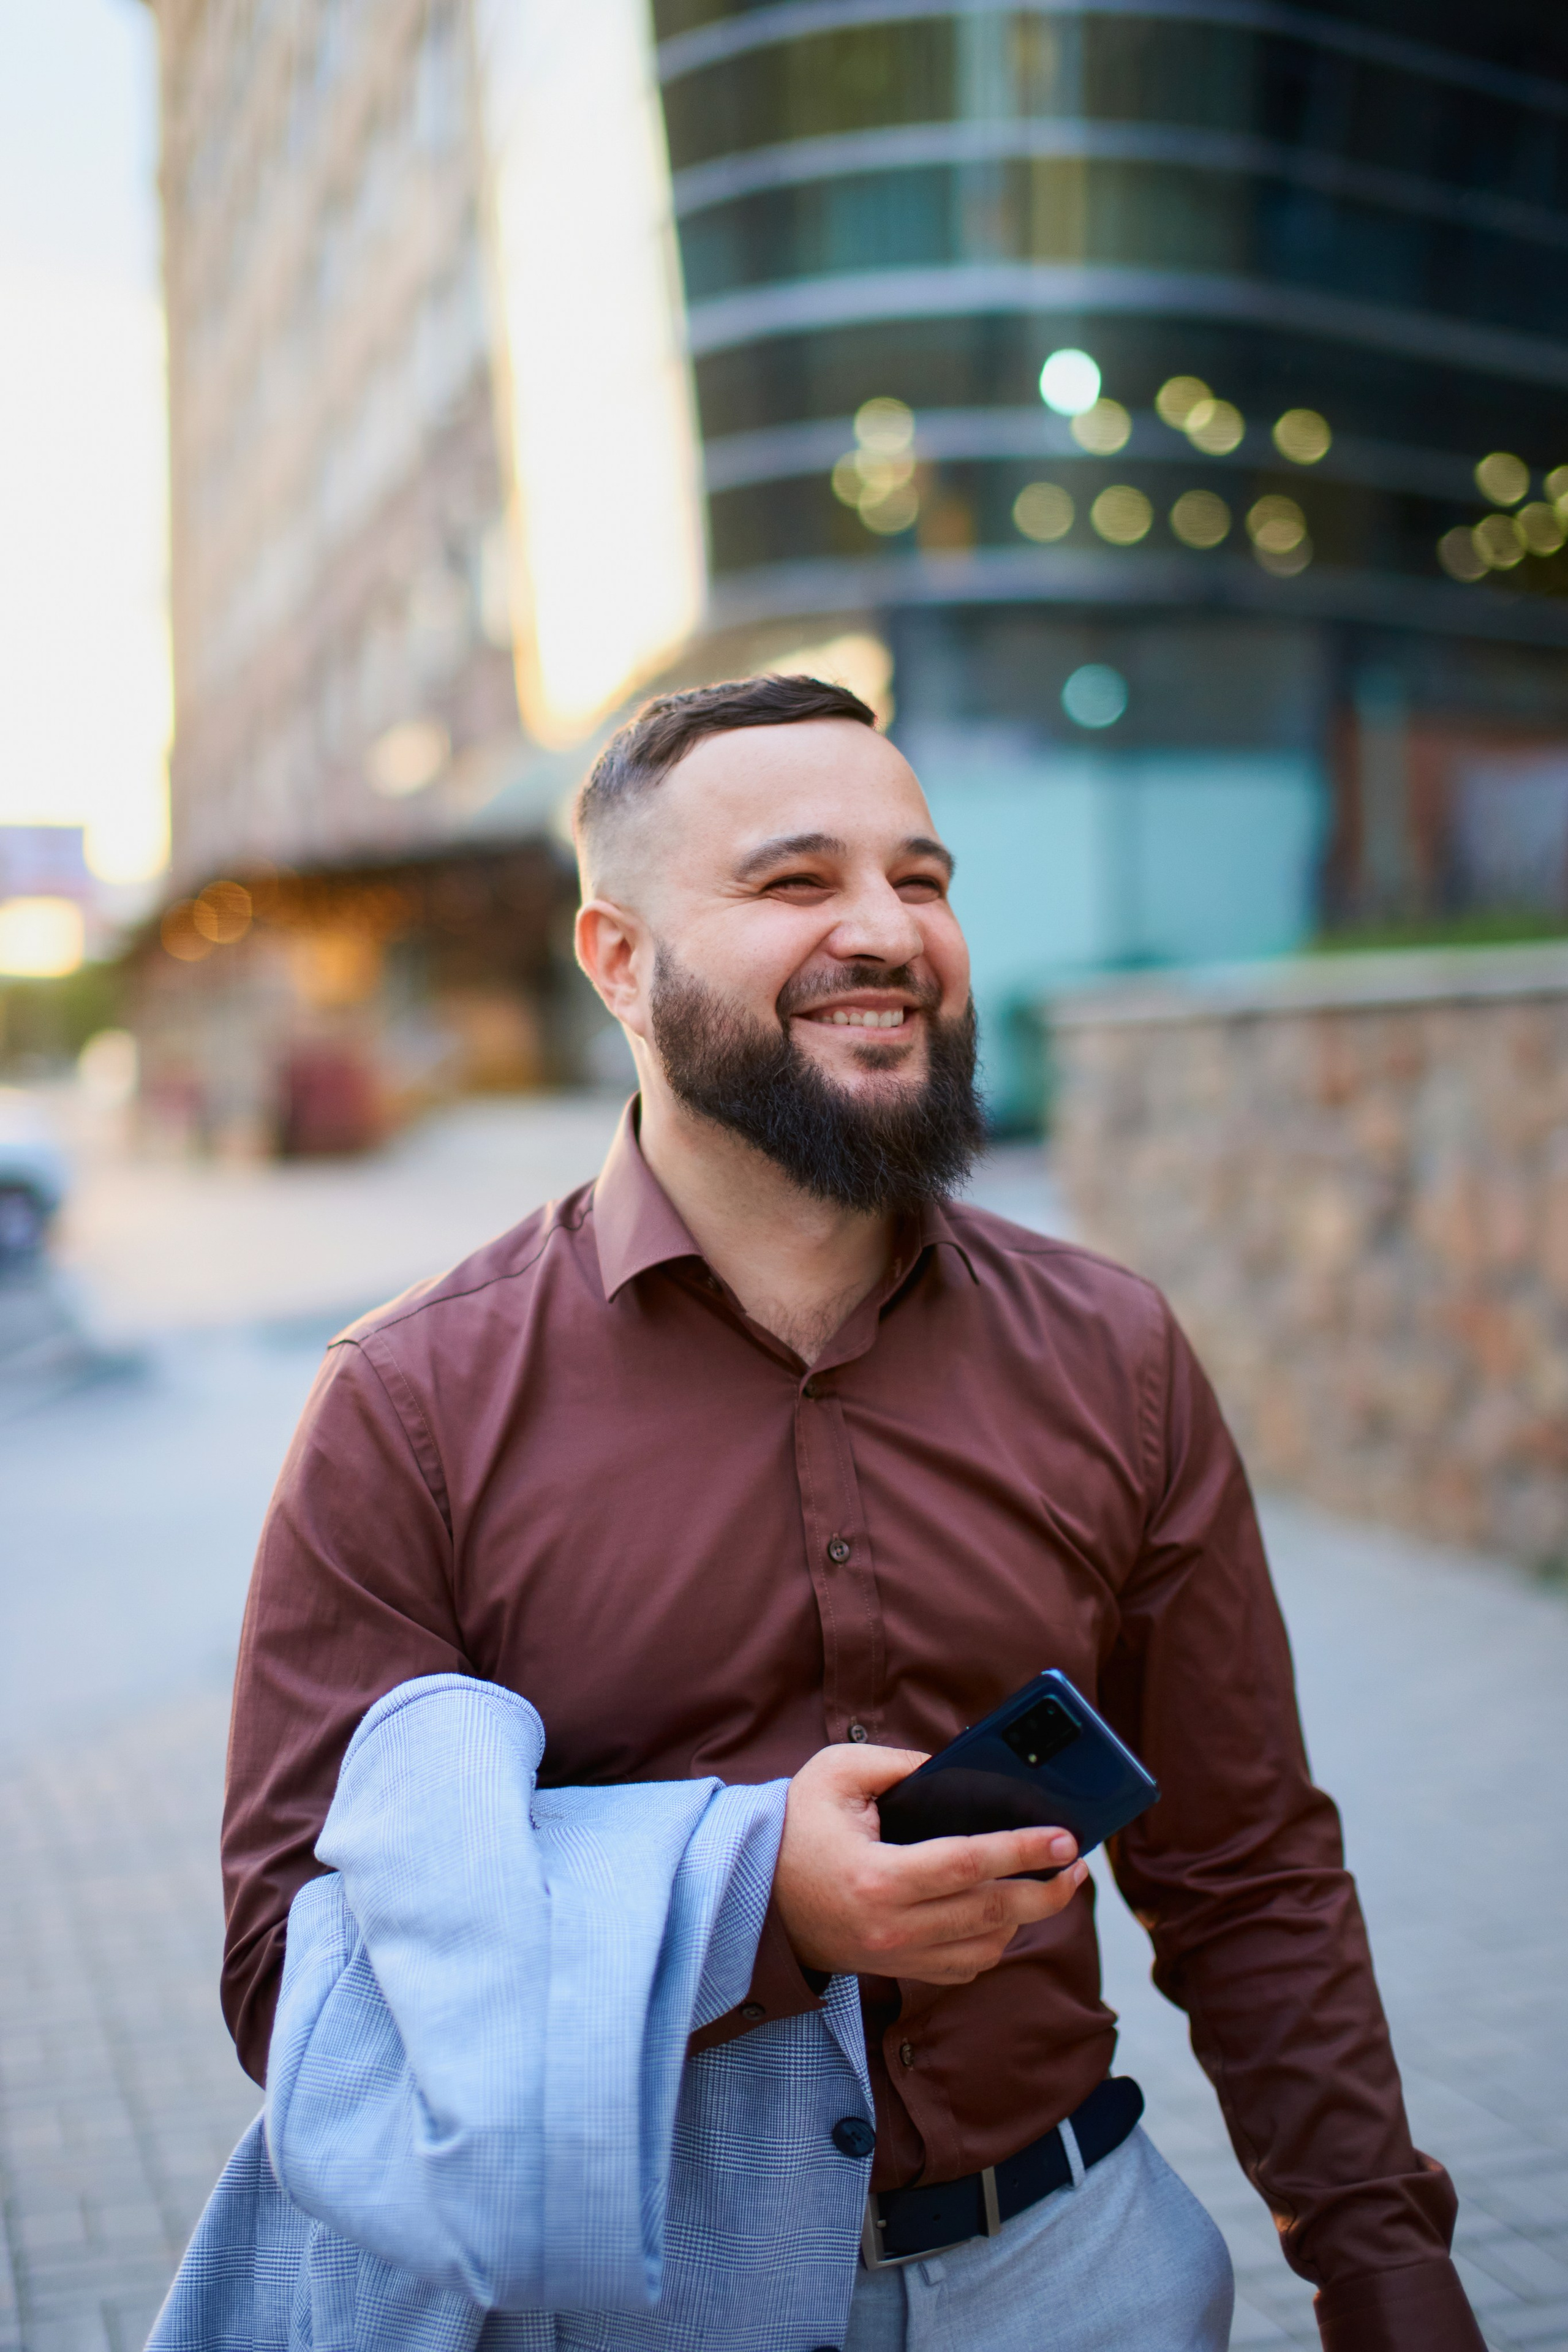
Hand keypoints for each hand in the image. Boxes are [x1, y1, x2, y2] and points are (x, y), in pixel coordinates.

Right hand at [772, 1741, 1087, 1984]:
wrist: (754, 1897)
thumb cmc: (796, 1827)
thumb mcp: (836, 1774)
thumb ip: (898, 1763)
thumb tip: (954, 1768)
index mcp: (877, 1877)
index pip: (968, 1865)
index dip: (1022, 1850)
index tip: (1064, 1838)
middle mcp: (892, 1927)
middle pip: (991, 1913)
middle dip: (1047, 1889)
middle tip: (1078, 1865)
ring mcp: (896, 1956)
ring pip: (987, 1946)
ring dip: (1027, 1917)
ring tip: (1051, 1883)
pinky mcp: (898, 1970)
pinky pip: (966, 1966)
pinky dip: (995, 1941)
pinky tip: (1006, 1911)